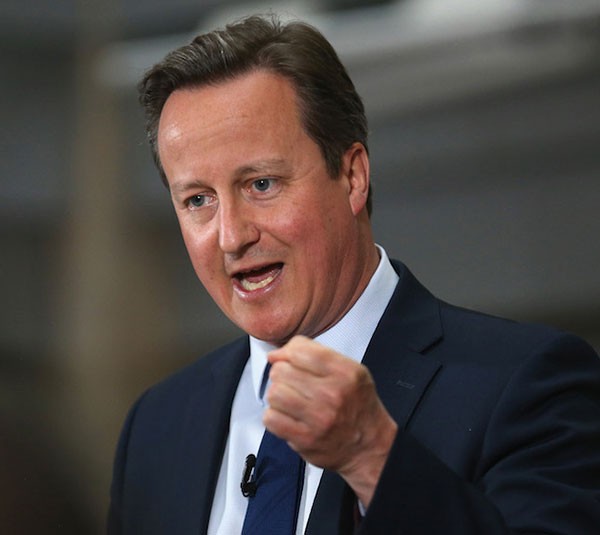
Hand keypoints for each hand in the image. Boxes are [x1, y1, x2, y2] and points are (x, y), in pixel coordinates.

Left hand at [264, 335, 397, 506]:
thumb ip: (316, 355)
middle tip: (291, 383)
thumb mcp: (351, 371)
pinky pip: (271, 419)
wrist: (368, 446)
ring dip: (277, 396)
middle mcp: (332, 394)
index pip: (299, 350)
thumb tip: (277, 354)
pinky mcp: (305, 438)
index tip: (285, 359)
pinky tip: (287, 416)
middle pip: (282, 371)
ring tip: (289, 400)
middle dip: (281, 374)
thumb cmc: (357, 406)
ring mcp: (318, 418)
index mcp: (344, 372)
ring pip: (274, 394)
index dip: (286, 352)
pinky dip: (274, 417)